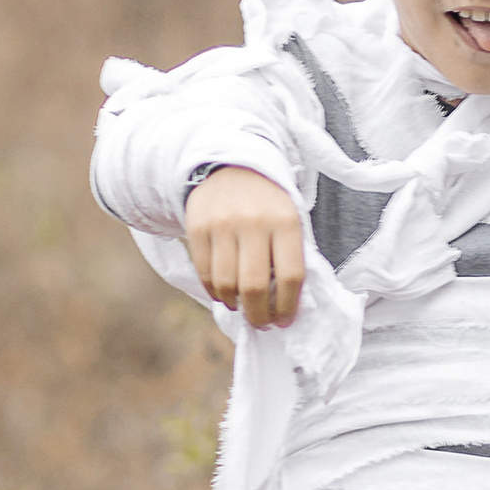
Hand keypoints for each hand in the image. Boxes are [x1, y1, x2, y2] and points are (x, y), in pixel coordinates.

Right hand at [184, 166, 303, 328]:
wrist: (232, 166)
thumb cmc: (268, 203)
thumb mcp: (289, 220)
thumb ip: (290, 256)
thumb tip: (285, 305)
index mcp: (285, 221)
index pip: (291, 276)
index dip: (288, 306)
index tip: (284, 320)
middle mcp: (254, 222)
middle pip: (255, 286)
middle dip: (258, 315)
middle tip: (260, 323)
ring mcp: (222, 224)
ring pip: (226, 284)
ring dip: (234, 304)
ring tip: (241, 305)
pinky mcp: (197, 227)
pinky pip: (205, 273)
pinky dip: (214, 291)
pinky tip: (224, 292)